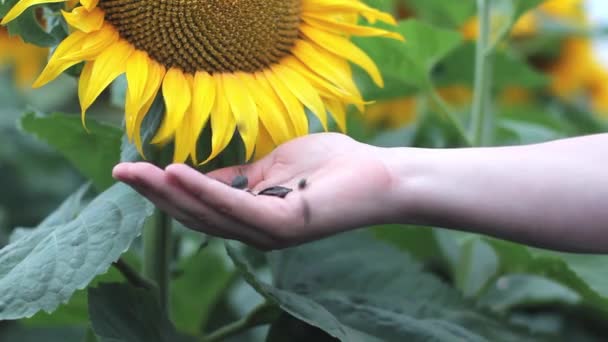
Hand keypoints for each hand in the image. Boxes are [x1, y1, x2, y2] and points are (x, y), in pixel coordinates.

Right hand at [113, 133, 398, 249]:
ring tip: (137, 173)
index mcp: (252, 217)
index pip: (199, 207)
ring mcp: (270, 232)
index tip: (133, 171)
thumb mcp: (272, 168)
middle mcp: (255, 232)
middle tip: (120, 172)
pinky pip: (237, 204)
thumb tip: (202, 174)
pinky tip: (176, 174)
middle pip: (196, 215)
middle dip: (155, 195)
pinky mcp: (285, 224)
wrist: (377, 173)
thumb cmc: (329, 166)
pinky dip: (205, 189)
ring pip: (209, 214)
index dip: (165, 192)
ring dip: (170, 193)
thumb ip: (239, 176)